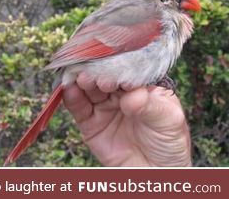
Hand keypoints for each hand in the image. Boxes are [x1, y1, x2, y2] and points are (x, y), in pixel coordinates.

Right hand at [63, 73, 191, 166]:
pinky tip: (70, 89)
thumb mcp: (168, 119)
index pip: (125, 67)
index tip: (111, 64)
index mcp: (139, 83)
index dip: (117, 64)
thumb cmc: (169, 142)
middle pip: (102, 74)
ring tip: (81, 79)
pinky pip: (77, 106)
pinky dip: (71, 96)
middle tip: (94, 73)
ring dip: (81, 80)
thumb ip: (150, 104)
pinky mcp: (89, 122)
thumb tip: (131, 95)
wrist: (156, 174)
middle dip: (96, 70)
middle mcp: (118, 90)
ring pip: (87, 86)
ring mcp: (103, 105)